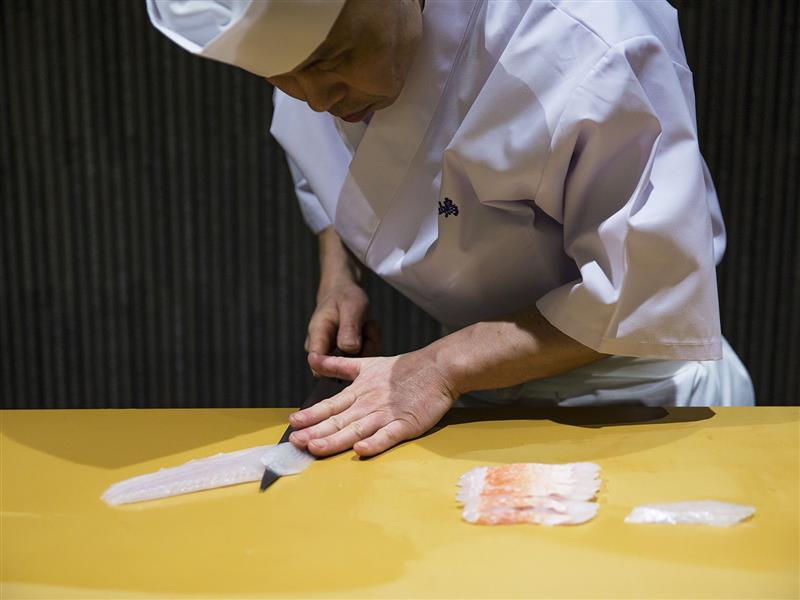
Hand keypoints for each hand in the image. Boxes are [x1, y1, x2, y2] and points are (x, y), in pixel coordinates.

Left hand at [288, 351, 457, 456]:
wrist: (437, 368)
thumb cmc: (402, 369)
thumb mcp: (366, 364)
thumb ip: (338, 366)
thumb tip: (312, 358)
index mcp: (359, 392)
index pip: (330, 406)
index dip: (311, 415)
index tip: (292, 423)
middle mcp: (368, 404)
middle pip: (338, 421)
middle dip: (315, 432)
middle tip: (295, 441)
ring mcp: (387, 415)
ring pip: (357, 430)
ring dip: (336, 440)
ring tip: (316, 448)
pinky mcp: (406, 424)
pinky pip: (388, 436)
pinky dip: (374, 443)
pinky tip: (360, 450)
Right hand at [305, 279, 380, 360]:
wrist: (344, 295)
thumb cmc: (344, 298)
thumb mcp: (351, 307)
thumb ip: (349, 328)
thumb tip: (350, 349)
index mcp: (317, 336)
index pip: (317, 362)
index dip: (334, 366)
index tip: (355, 354)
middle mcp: (323, 351)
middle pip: (345, 366)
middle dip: (363, 348)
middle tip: (368, 325)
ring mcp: (336, 357)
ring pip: (358, 364)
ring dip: (370, 343)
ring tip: (366, 324)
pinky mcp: (349, 359)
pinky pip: (366, 359)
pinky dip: (372, 344)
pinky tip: (368, 330)